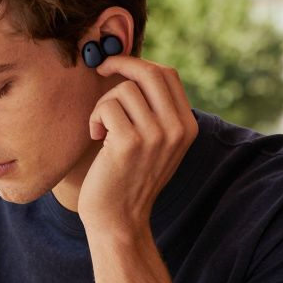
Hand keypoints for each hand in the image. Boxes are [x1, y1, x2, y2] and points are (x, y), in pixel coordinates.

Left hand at [79, 56, 197, 233]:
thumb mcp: (156, 143)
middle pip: (150, 73)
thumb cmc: (129, 177)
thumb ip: (156, 111)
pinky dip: (95, 118)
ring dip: (104, 104)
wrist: (119, 219)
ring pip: (124, 89)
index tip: (116, 65)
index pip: (168, 74)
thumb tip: (135, 67)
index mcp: (187, 126)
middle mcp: (177, 129)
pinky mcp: (129, 143)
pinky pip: (107, 107)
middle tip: (100, 69)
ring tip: (102, 128)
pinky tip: (96, 137)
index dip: (139, 62)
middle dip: (120, 64)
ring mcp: (155, 136)